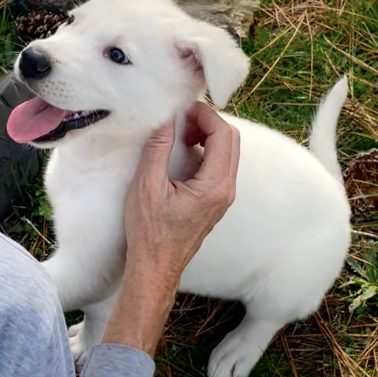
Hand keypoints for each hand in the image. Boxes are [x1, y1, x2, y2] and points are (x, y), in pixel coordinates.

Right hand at [101, 104, 238, 355]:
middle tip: (181, 119)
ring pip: (226, 154)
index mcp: (214, 185)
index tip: (183, 109)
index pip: (223, 135)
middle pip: (231, 141)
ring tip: (179, 134)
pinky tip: (180, 154)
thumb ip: (157, 149)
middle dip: (208, 123)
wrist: (155, 267)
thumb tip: (164, 120)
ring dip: (206, 137)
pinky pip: (217, 167)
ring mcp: (223, 198)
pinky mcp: (214, 202)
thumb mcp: (146, 186)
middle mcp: (226, 190)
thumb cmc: (149, 232)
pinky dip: (204, 152)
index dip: (205, 115)